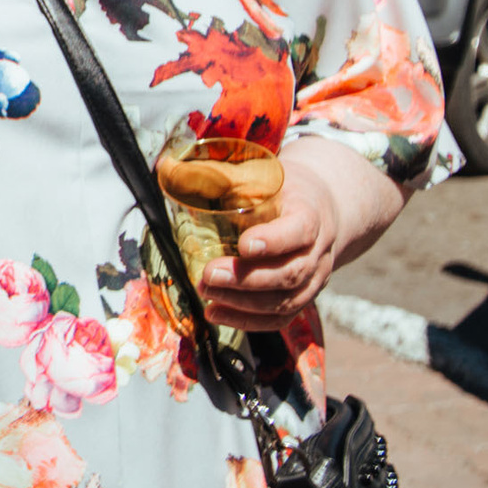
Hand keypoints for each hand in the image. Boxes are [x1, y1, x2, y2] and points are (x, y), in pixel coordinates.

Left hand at [199, 163, 341, 328]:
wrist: (324, 208)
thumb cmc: (282, 189)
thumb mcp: (262, 173)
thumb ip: (219, 172)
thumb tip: (163, 165)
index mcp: (311, 213)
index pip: (299, 230)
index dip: (273, 240)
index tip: (243, 245)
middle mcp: (317, 252)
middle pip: (289, 273)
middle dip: (246, 279)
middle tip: (208, 275)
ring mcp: (314, 280)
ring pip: (284, 301)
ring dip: (242, 303)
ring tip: (206, 292)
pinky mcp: (302, 298)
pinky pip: (280, 318)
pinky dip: (248, 321)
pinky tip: (216, 313)